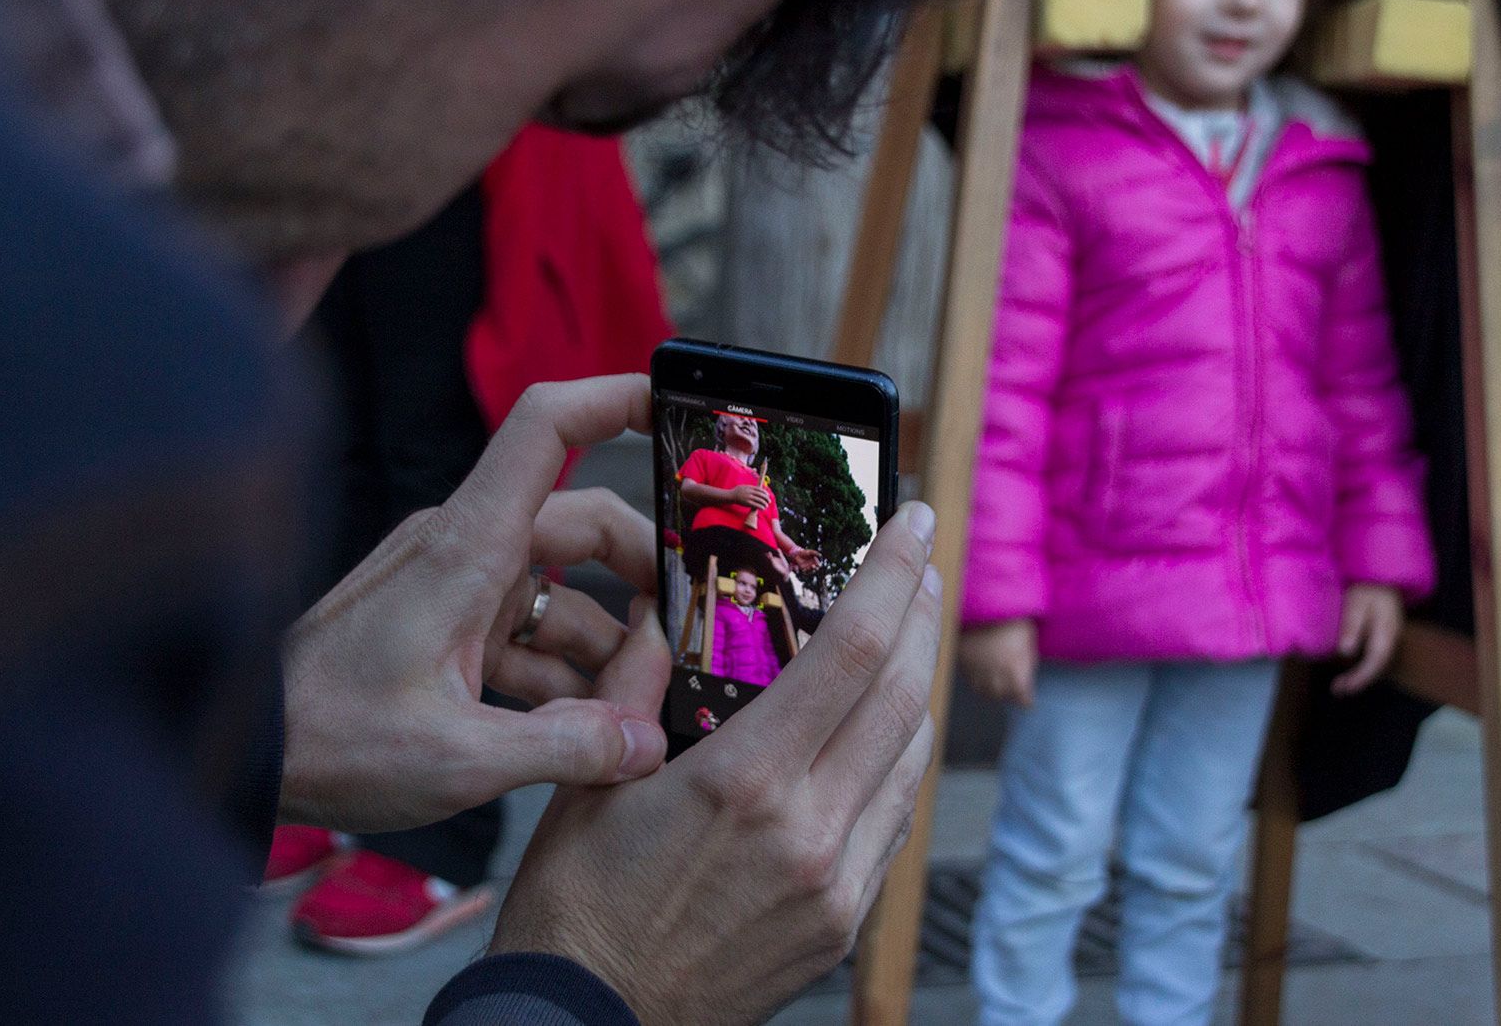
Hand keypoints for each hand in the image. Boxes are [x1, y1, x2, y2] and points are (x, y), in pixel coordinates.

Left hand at [279, 376, 671, 832]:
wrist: (246, 756)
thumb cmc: (327, 739)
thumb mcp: (455, 758)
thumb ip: (564, 747)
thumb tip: (645, 743)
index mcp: (470, 546)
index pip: (549, 427)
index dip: (619, 400)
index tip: (681, 410)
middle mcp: (468, 547)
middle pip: (590, 526)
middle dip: (649, 581)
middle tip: (687, 645)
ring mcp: (458, 584)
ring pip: (569, 590)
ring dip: (609, 649)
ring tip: (637, 720)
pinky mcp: (449, 623)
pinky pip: (532, 629)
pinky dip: (566, 672)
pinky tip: (588, 735)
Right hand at [490, 502, 942, 1025]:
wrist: (591, 1023)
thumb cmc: (578, 906)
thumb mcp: (594, 779)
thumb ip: (637, 680)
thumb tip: (662, 606)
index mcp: (745, 781)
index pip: (852, 652)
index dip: (895, 577)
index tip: (915, 525)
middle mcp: (809, 830)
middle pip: (902, 695)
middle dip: (921, 615)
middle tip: (921, 566)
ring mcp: (837, 883)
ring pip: (910, 758)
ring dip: (915, 687)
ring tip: (904, 639)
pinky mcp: (843, 923)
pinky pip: (892, 821)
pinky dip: (894, 762)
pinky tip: (875, 735)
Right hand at [729, 485, 770, 510]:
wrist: (730, 496)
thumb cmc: (737, 491)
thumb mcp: (744, 487)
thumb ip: (750, 488)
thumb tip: (758, 489)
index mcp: (750, 487)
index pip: (760, 489)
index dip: (765, 492)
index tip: (768, 495)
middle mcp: (750, 492)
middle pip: (761, 495)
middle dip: (766, 498)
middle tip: (769, 501)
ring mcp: (748, 497)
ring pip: (759, 500)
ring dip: (764, 503)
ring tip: (766, 505)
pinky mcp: (747, 503)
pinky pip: (756, 505)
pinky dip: (761, 506)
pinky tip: (763, 508)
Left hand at [789, 546, 822, 571]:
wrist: (797, 554)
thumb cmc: (804, 552)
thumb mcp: (810, 552)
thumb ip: (815, 553)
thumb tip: (820, 555)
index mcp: (815, 561)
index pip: (818, 565)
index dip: (819, 565)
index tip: (818, 565)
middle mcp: (812, 565)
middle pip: (816, 569)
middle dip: (816, 568)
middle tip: (814, 566)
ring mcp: (808, 567)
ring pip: (811, 571)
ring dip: (812, 570)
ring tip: (811, 567)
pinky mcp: (804, 569)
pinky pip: (806, 572)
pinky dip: (806, 571)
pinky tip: (806, 569)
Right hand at [958, 619, 1036, 706]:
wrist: (983, 602)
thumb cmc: (1011, 618)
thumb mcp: (1028, 637)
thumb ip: (1027, 658)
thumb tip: (1026, 671)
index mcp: (1015, 666)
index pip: (1021, 695)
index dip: (1026, 700)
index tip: (1028, 702)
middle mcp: (996, 671)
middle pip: (1001, 695)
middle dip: (1009, 695)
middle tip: (1013, 693)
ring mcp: (978, 667)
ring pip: (983, 690)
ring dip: (992, 692)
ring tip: (997, 688)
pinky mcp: (963, 661)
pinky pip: (970, 679)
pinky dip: (977, 683)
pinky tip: (982, 678)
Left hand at [1333, 583, 1403, 696]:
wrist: (1382, 583)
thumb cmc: (1368, 591)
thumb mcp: (1357, 602)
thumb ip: (1352, 624)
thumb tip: (1345, 650)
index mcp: (1387, 632)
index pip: (1377, 660)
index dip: (1362, 676)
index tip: (1346, 686)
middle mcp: (1390, 641)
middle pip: (1378, 668)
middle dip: (1358, 682)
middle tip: (1336, 690)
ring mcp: (1386, 643)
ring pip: (1375, 666)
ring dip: (1358, 679)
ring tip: (1338, 688)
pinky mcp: (1379, 643)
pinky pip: (1372, 661)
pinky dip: (1360, 671)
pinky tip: (1346, 677)